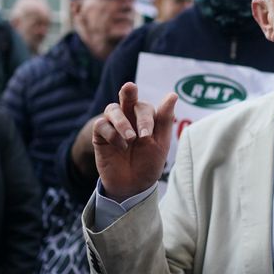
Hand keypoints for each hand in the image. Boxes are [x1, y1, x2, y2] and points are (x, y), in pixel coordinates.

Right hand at [93, 83, 176, 200]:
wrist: (133, 185)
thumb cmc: (149, 163)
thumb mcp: (160, 143)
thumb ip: (165, 119)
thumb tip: (173, 94)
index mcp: (145, 117)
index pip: (144, 107)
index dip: (146, 118)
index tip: (147, 136)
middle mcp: (128, 116)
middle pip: (127, 96)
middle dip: (128, 91)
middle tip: (130, 88)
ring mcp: (114, 125)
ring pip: (112, 108)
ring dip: (122, 121)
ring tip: (130, 138)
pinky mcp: (100, 136)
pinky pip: (101, 125)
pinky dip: (111, 134)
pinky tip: (120, 146)